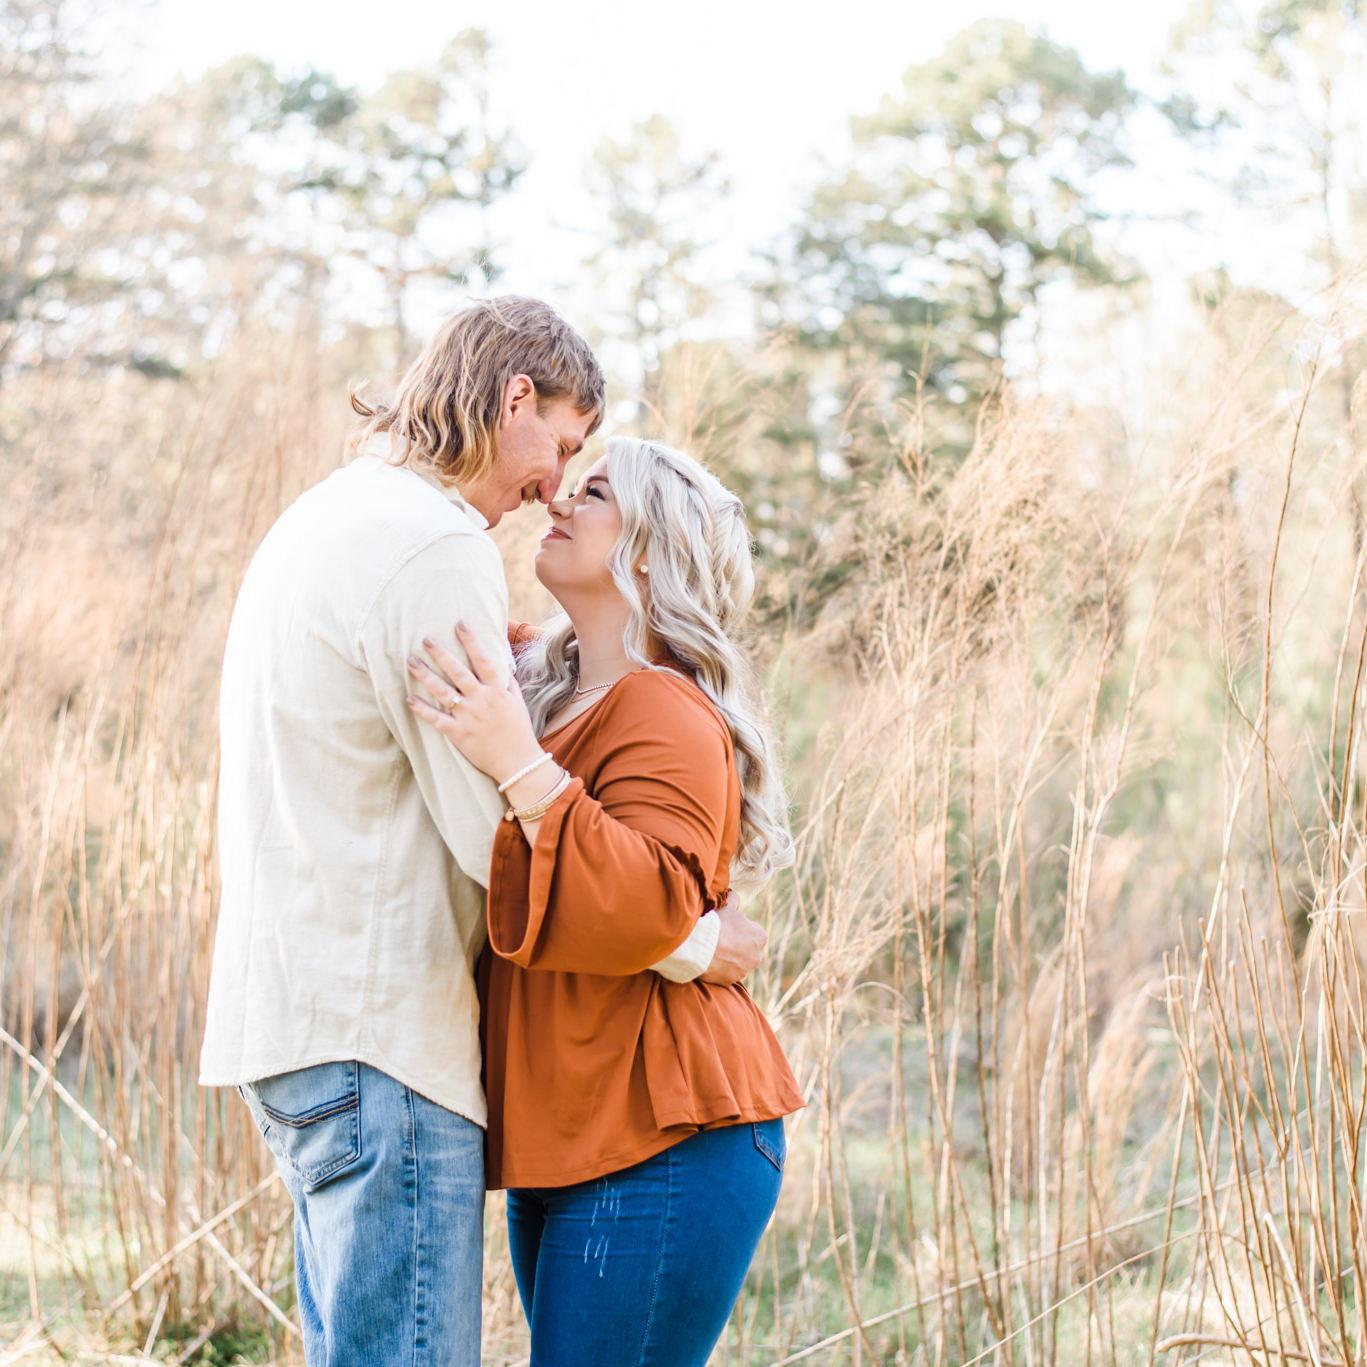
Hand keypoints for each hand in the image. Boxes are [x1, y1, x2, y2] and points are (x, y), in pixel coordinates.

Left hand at [406, 622, 543, 785]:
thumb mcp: (518, 703)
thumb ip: (507, 683)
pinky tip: (409, 698)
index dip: (471, 640)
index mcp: (497, 690)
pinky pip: (436, 718)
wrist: (518, 762)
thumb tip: (501, 665)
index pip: (483, 659)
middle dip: (441, 654)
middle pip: (458, 671)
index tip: (460, 624)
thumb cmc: (519, 731)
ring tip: (411, 662)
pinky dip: (422, 709)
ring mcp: (468, 716)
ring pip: (442, 691)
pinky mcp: (458, 733)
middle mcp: (481, 700)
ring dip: (425, 675)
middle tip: (426, 639)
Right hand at [700, 892, 767, 985]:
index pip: (753, 931)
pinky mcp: (730, 981)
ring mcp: (744, 970)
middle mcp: (757, 956)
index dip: (739, 927)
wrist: (702, 948)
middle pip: (746, 948)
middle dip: (736, 944)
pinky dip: (720, 968)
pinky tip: (710, 959)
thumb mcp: (727, 906)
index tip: (728, 926)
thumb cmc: (717, 925)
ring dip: (728, 957)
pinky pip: (726, 973)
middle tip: (720, 937)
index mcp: (760, 936)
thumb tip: (734, 895)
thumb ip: (734, 900)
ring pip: (737, 961)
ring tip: (713, 949)